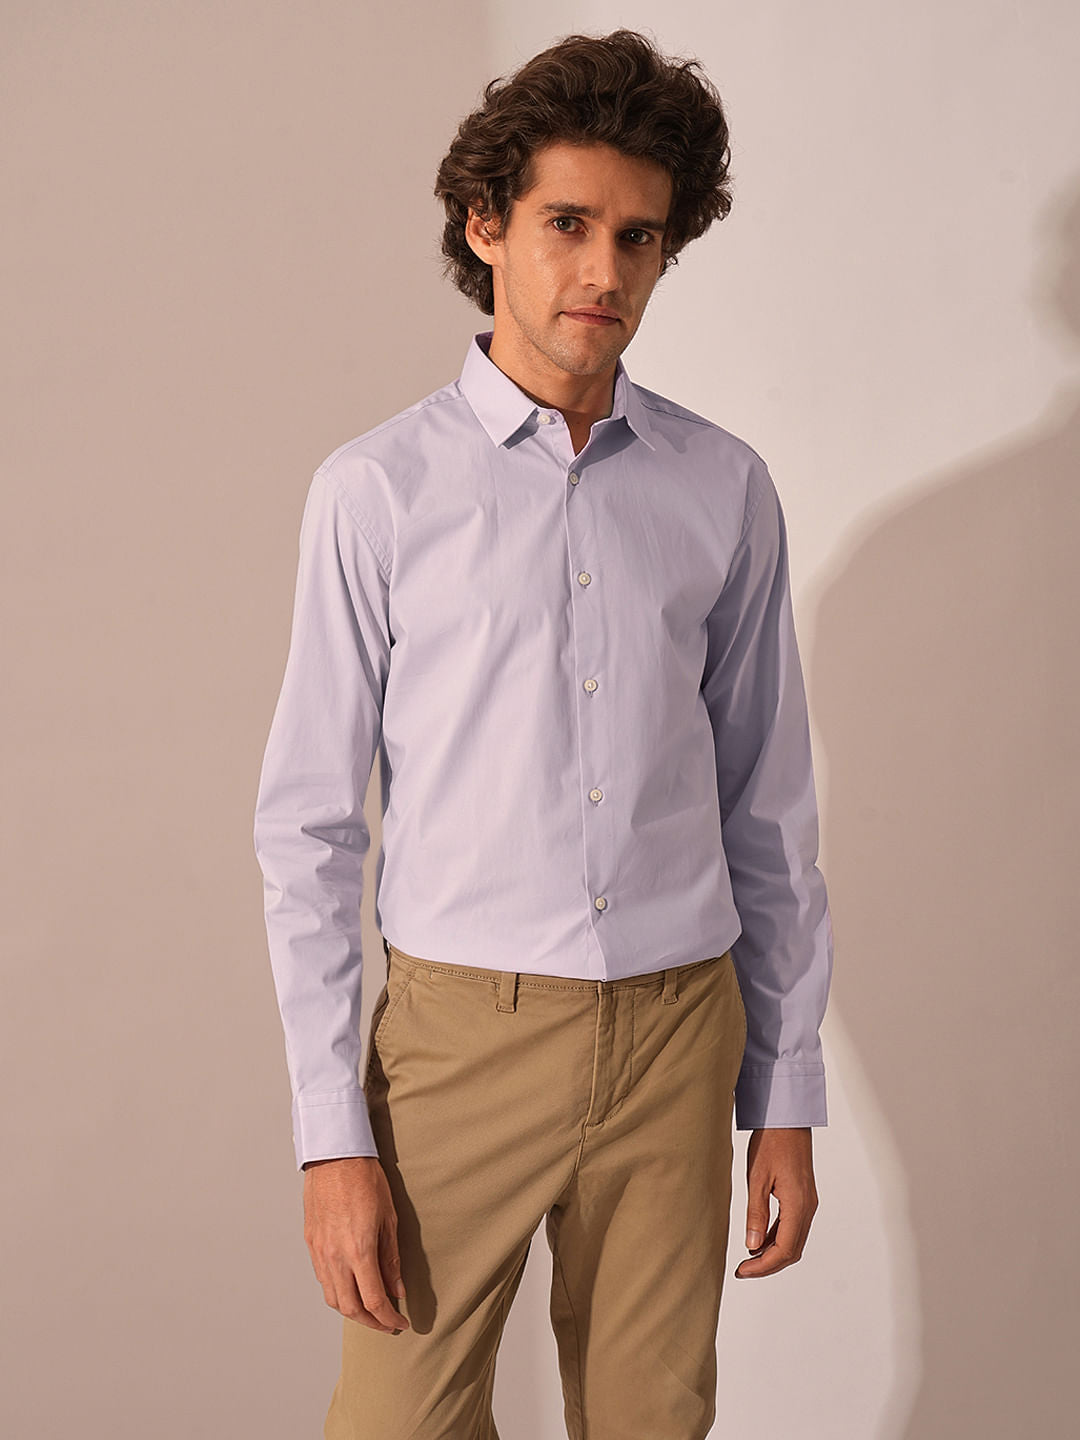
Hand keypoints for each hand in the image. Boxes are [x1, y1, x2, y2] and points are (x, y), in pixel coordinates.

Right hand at [302, 1156, 409, 1332]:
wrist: (335, 1156)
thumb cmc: (365, 1179)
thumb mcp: (389, 1218)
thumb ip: (391, 1258)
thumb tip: (397, 1289)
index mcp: (359, 1250)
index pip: (373, 1301)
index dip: (388, 1319)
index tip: (400, 1324)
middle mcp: (335, 1256)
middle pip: (350, 1308)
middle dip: (371, 1322)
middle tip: (387, 1324)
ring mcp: (320, 1251)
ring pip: (333, 1298)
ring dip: (352, 1310)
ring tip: (370, 1309)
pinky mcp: (311, 1243)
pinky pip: (322, 1279)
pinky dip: (337, 1292)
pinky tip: (350, 1286)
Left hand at [734, 1127, 817, 1278]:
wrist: (787, 1118)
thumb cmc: (771, 1142)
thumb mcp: (757, 1177)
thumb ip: (756, 1213)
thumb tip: (752, 1247)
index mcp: (798, 1205)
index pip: (783, 1250)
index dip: (763, 1266)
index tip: (742, 1271)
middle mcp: (808, 1207)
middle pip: (792, 1251)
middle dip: (768, 1265)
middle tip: (743, 1270)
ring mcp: (808, 1203)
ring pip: (794, 1241)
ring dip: (773, 1254)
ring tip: (748, 1259)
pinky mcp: (804, 1197)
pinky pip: (793, 1227)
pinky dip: (777, 1239)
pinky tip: (759, 1240)